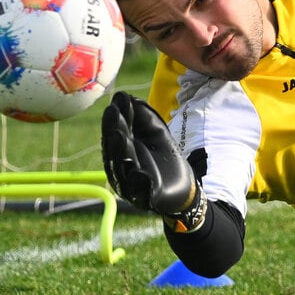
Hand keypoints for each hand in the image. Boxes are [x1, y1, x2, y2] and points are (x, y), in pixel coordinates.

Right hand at [101, 92, 206, 231]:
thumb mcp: (156, 131)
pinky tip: (140, 173)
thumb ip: (142, 116)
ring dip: (121, 152)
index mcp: (122, 150)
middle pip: (115, 149)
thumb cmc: (164, 155)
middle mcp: (121, 167)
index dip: (114, 119)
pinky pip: (141, 192)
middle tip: (112, 114)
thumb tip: (125, 96)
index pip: (114, 133)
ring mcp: (130, 184)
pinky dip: (140, 184)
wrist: (182, 185)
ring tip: (120, 136)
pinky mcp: (145, 198)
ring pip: (123, 168)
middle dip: (114, 130)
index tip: (115, 103)